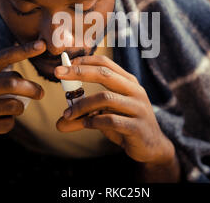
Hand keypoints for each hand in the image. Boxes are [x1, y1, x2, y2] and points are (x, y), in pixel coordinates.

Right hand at [0, 40, 45, 154]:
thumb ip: (2, 76)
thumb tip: (33, 77)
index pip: (3, 57)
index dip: (24, 51)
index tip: (42, 45)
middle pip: (12, 83)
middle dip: (31, 88)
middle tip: (41, 93)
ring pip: (12, 105)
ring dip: (20, 108)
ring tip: (15, 109)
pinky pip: (7, 124)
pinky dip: (10, 123)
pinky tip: (0, 122)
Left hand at [54, 55, 175, 165]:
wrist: (152, 147)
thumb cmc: (126, 126)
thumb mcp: (105, 116)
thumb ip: (84, 116)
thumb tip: (59, 123)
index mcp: (128, 82)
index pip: (106, 64)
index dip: (85, 61)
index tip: (65, 64)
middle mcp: (135, 91)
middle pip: (105, 74)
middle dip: (79, 72)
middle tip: (58, 73)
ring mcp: (138, 108)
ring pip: (105, 98)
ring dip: (82, 105)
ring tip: (68, 114)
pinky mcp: (137, 126)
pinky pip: (111, 120)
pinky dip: (94, 121)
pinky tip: (86, 124)